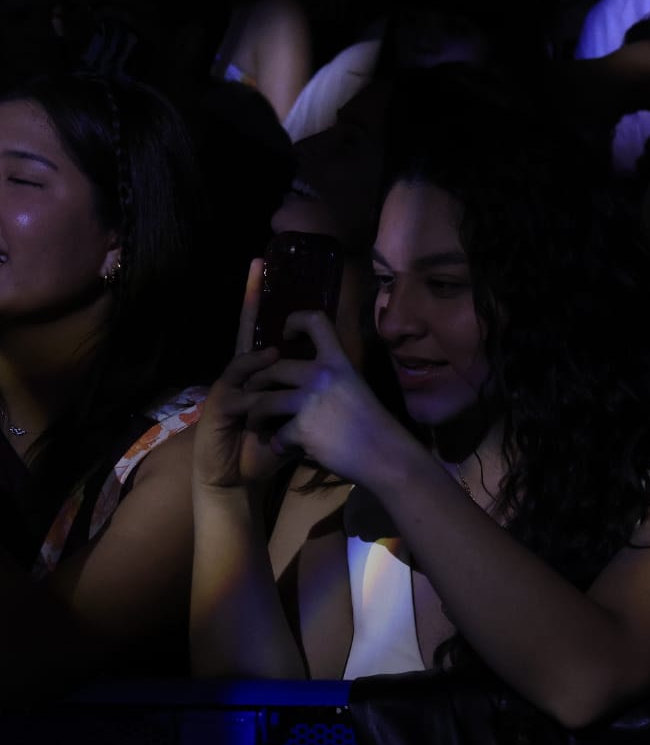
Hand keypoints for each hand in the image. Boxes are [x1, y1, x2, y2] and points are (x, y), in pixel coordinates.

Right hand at [193, 259, 291, 490]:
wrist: (237, 479)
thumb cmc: (265, 446)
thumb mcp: (293, 415)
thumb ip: (305, 392)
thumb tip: (335, 374)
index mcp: (258, 372)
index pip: (262, 328)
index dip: (261, 300)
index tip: (264, 265)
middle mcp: (240, 373)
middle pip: (246, 329)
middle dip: (250, 298)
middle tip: (258, 265)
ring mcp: (228, 387)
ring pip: (246, 360)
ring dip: (262, 358)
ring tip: (277, 352)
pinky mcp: (219, 406)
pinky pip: (237, 387)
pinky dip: (251, 381)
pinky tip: (262, 376)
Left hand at [240, 312, 414, 487]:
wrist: (384, 455)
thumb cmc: (374, 423)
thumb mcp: (355, 387)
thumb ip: (332, 377)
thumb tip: (304, 377)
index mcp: (339, 361)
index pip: (316, 321)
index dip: (295, 320)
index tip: (286, 336)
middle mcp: (323, 375)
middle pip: (273, 368)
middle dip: (257, 383)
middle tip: (254, 394)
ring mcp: (311, 401)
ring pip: (263, 402)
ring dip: (256, 416)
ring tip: (257, 424)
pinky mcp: (302, 428)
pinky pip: (277, 435)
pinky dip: (279, 444)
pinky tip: (286, 448)